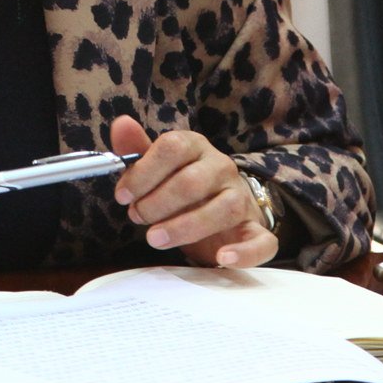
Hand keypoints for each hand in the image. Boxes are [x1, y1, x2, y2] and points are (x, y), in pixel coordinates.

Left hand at [109, 115, 276, 269]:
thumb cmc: (183, 189)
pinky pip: (261, 241)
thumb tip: (121, 124)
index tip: (123, 195)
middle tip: (137, 217)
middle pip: (193, 181)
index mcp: (196, 147)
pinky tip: (222, 258)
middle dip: (158, 203)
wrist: (222, 211)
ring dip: (186, 227)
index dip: (143, 172)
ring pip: (224, 209)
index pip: (173, 147)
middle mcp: (222, 168)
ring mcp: (242, 199)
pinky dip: (244, 252)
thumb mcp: (157, 169)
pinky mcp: (255, 230)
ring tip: (155, 238)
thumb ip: (137, 151)